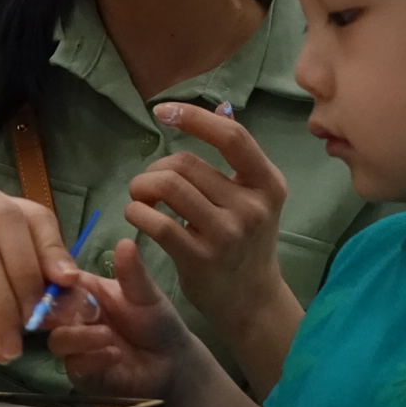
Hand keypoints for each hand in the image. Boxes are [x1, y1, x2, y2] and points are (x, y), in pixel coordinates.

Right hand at [0, 181, 73, 364]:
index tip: (68, 285)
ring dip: (6, 305)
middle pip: (7, 221)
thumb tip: (81, 300)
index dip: (53, 249)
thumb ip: (38, 293)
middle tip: (37, 320)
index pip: (32, 214)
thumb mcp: (6, 298)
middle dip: (29, 273)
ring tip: (14, 344)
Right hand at [48, 239, 197, 399]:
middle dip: (60, 310)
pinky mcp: (83, 374)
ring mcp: (76, 348)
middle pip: (49, 312)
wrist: (173, 364)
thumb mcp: (147, 295)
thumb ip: (133, 274)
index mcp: (84, 292)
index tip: (61, 278)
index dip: (54, 279)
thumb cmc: (157, 322)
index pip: (58, 281)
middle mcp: (74, 318)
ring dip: (79, 336)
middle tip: (84, 311)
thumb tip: (125, 242)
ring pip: (58, 340)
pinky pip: (74, 366)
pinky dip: (92, 359)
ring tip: (107, 335)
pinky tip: (114, 355)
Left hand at [127, 102, 289, 329]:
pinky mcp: (199, 258)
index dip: (194, 118)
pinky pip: (156, 222)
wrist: (251, 299)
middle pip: (187, 163)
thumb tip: (221, 108)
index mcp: (268, 184)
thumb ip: (237, 158)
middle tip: (148, 182)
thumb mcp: (255, 197)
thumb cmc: (247, 241)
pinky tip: (137, 214)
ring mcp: (226, 234)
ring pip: (169, 187)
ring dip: (142, 186)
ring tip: (139, 196)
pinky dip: (137, 211)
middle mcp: (251, 207)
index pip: (232, 137)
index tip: (162, 110)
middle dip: (156, 167)